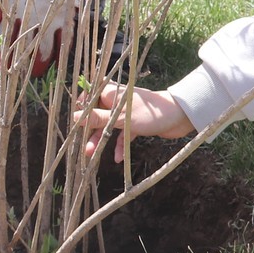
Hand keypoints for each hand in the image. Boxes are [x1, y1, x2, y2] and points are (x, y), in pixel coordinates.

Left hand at [0, 0, 85, 77]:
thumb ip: (3, 5)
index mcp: (17, 9)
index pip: (7, 38)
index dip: (4, 55)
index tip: (2, 68)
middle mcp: (34, 17)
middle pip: (26, 48)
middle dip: (22, 65)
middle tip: (20, 76)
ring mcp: (53, 19)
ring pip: (47, 48)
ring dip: (41, 62)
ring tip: (37, 73)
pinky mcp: (69, 16)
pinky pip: (66, 39)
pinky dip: (61, 50)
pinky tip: (58, 59)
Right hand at [77, 82, 195, 159]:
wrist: (180, 116)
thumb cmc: (149, 113)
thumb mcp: (121, 118)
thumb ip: (97, 118)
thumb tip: (74, 118)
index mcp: (111, 93)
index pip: (88, 98)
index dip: (80, 111)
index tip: (74, 126)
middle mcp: (116, 102)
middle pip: (97, 116)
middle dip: (89, 132)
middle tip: (83, 148)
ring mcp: (126, 113)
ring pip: (108, 127)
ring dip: (101, 140)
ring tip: (92, 156)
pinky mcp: (135, 124)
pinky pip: (122, 135)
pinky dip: (119, 145)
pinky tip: (118, 158)